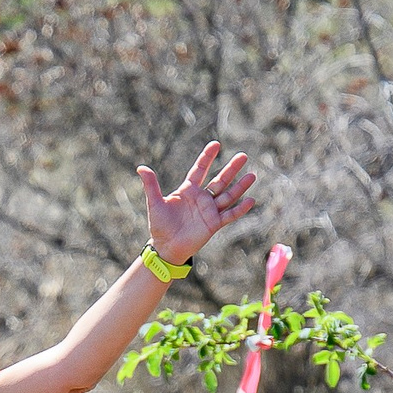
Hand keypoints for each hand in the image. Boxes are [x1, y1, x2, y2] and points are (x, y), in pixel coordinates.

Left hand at [135, 142, 257, 269]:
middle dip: (231, 168)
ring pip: (228, 195)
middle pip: (220, 180)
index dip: (207, 157)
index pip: (200, 170)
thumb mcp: (155, 203)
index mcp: (188, 190)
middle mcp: (201, 198)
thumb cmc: (159, 226)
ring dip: (240, 186)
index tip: (216, 144)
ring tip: (252, 175)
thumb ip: (151, 185)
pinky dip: (240, 209)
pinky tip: (251, 200)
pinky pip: (229, 215)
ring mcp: (209, 211)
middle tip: (243, 155)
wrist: (166, 248)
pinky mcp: (214, 224)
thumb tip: (141, 167)